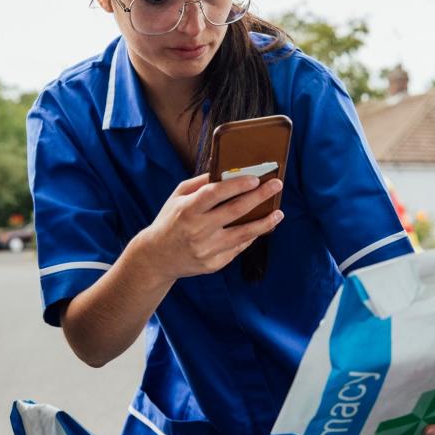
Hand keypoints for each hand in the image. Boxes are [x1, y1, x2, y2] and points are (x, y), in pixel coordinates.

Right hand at [140, 173, 283, 279]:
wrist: (156, 258)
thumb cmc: (170, 220)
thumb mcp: (177, 197)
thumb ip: (200, 183)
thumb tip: (226, 170)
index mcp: (187, 210)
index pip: (215, 193)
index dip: (237, 185)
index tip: (256, 178)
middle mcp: (197, 230)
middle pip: (235, 211)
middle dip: (260, 197)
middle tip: (277, 185)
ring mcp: (206, 249)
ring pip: (243, 234)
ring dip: (265, 222)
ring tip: (278, 213)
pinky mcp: (213, 264)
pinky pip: (238, 248)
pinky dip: (250, 237)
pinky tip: (260, 228)